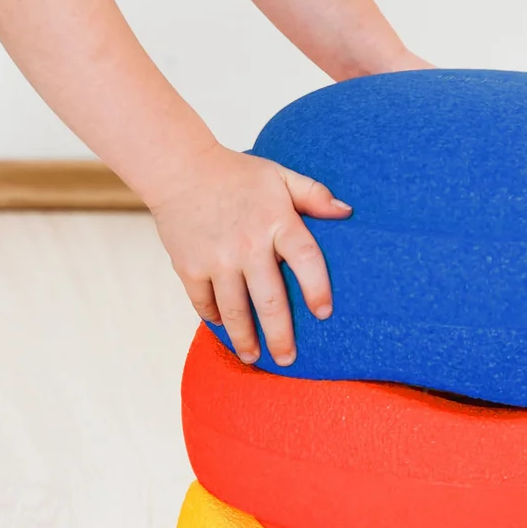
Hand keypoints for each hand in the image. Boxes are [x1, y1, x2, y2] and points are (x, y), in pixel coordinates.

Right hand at [150, 144, 351, 366]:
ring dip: (245, 339)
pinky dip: (214, 318)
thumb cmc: (235, 174)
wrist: (179, 169)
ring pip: (235, 311)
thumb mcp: (279, 176)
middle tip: (288, 358)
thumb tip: (347, 212)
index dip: (317, 290)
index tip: (323, 314)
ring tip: (253, 357)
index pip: (307, 261)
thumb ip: (313, 195)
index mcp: (277, 222)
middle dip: (281, 336)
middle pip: (270, 301)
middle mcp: (248, 245)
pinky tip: (223, 328)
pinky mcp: (189, 267)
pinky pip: (204, 303)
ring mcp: (217, 259)